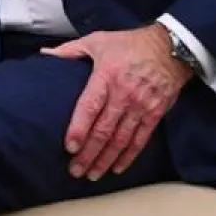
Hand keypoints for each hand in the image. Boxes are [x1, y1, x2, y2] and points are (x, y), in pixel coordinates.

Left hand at [42, 24, 192, 180]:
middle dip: (89, 153)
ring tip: (92, 174)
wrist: (171, 48)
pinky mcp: (155, 114)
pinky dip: (129, 156)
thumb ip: (70, 50)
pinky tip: (117, 168)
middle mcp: (123, 94)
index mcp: (106, 76)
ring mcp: (141, 106)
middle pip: (104, 130)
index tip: (69, 146)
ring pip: (121, 140)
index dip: (79, 128)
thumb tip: (45, 53)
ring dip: (106, 159)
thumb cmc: (129, 44)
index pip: (89, 107)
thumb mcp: (97, 41)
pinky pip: (140, 140)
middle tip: (75, 170)